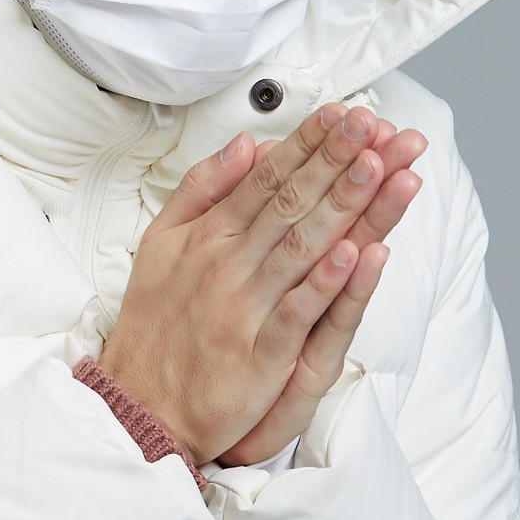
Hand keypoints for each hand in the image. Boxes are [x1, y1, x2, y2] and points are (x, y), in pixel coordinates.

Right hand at [96, 104, 422, 463]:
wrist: (139, 405)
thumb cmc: (154, 327)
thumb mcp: (159, 243)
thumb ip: (201, 189)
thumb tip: (245, 146)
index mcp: (209, 236)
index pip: (267, 178)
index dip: (308, 144)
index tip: (342, 114)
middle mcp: (228, 265)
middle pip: (291, 203)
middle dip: (337, 160)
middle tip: (373, 126)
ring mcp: (245, 309)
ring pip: (302, 248)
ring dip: (344, 207)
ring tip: (380, 170)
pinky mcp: (259, 356)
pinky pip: (297, 314)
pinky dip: (325, 285)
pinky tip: (356, 256)